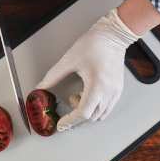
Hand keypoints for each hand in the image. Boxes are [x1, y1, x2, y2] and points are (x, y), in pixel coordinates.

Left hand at [37, 8, 139, 130]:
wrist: (113, 35)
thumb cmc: (94, 44)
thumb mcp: (69, 60)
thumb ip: (54, 76)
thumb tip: (41, 87)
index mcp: (96, 85)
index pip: (83, 113)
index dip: (70, 121)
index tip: (61, 124)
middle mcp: (108, 92)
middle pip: (91, 117)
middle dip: (76, 118)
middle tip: (65, 112)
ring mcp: (115, 92)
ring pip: (100, 115)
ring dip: (87, 113)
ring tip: (78, 97)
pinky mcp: (118, 90)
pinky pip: (107, 108)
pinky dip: (96, 108)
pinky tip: (88, 96)